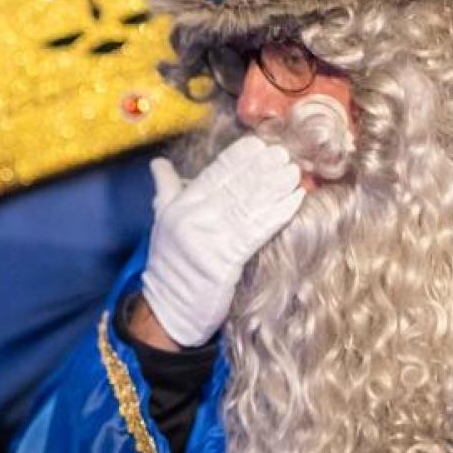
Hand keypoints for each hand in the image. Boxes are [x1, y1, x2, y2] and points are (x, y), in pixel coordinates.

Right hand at [139, 139, 304, 347]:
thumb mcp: (163, 222)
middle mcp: (193, 218)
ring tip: (294, 171)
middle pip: (235, 186)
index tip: (259, 144)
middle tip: (284, 153)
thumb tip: (158, 163)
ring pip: (248, 205)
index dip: (238, 157)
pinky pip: (257, 231)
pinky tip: (294, 199)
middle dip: (262, 168)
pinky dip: (278, 213)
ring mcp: (209, 239)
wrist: (168, 309)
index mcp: (180, 205)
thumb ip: (166, 189)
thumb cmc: (169, 265)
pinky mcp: (226, 260)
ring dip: (275, 187)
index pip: (213, 173)